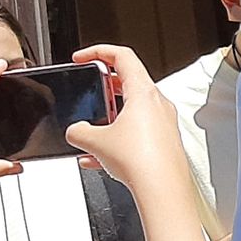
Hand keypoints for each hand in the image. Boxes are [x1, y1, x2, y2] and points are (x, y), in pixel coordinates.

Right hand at [64, 46, 183, 184]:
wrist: (163, 190)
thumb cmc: (141, 161)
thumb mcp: (95, 141)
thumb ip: (79, 131)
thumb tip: (77, 132)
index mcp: (144, 92)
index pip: (122, 56)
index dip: (98, 51)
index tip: (82, 57)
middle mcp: (158, 104)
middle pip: (128, 83)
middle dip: (102, 89)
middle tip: (87, 93)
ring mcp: (163, 123)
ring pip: (131, 112)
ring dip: (108, 119)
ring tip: (90, 133)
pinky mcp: (163, 143)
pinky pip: (136, 134)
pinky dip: (117, 140)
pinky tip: (98, 159)